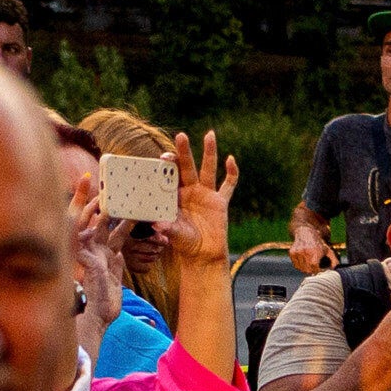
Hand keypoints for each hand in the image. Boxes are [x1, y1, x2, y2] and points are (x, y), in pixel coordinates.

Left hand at [168, 132, 234, 263]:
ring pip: (208, 169)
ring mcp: (206, 194)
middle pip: (187, 166)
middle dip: (184, 151)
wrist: (203, 255)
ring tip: (209, 135)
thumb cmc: (184, 244)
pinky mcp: (221, 202)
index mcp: (175, 195)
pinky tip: (231, 160)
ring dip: (209, 152)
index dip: (168, 165)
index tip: (164, 158)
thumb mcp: (174, 235)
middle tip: (180, 136)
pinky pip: (228, 185)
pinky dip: (232, 173)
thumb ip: (167, 228)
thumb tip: (158, 225)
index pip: (170, 175)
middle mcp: (190, 191)